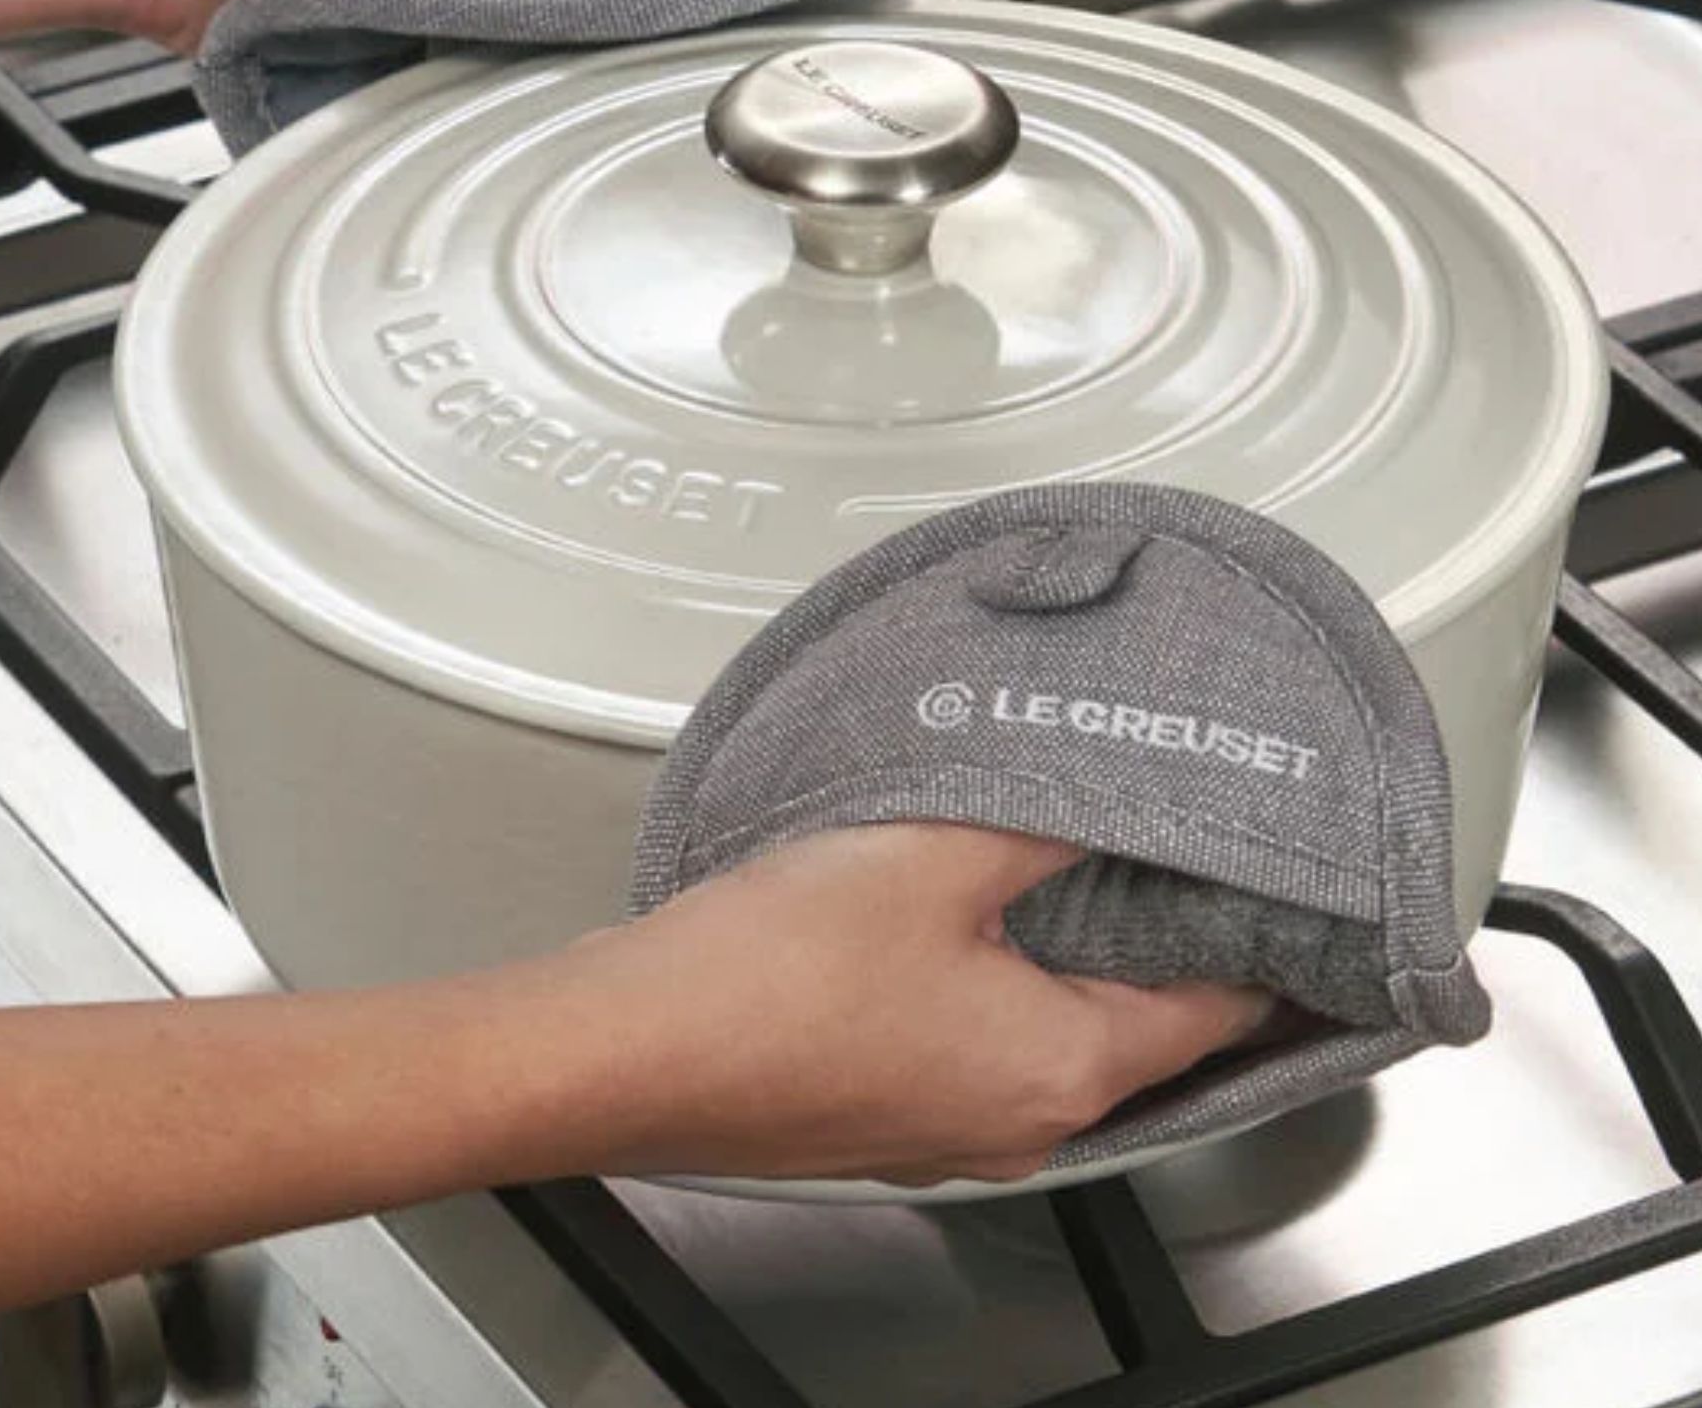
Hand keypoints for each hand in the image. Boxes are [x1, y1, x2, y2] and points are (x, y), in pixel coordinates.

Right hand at [543, 825, 1270, 1185]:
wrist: (623, 1049)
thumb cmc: (766, 977)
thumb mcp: (929, 856)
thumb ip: (1040, 816)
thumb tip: (1108, 784)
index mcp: (1059, 1073)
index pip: (1219, 1015)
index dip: (1261, 938)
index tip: (1287, 880)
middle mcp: (1016, 1121)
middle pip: (1138, 1025)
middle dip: (1164, 934)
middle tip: (1183, 838)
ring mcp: (941, 1125)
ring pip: (1049, 1028)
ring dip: (1069, 949)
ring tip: (1075, 848)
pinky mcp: (876, 1107)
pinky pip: (973, 1036)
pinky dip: (995, 973)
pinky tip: (962, 903)